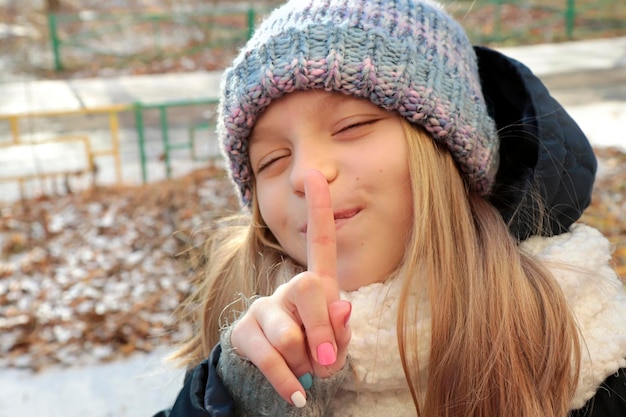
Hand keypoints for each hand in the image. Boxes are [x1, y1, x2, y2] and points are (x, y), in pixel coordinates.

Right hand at [230, 170, 351, 406]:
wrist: (281, 377)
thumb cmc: (315, 353)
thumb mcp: (337, 347)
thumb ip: (342, 331)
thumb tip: (343, 309)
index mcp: (317, 285)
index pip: (320, 242)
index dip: (318, 209)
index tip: (314, 174)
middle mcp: (287, 288)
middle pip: (307, 288)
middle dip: (322, 330)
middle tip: (328, 362)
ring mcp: (262, 307)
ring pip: (286, 332)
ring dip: (303, 362)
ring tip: (307, 374)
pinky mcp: (243, 332)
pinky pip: (267, 356)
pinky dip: (286, 382)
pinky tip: (297, 395)